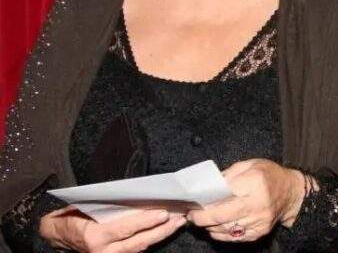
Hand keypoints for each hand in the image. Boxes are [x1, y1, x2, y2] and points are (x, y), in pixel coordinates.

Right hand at [39, 206, 185, 251]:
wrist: (55, 237)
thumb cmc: (70, 216)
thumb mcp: (83, 206)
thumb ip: (106, 202)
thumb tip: (133, 193)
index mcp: (95, 236)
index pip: (125, 229)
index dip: (145, 221)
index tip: (163, 213)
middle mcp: (102, 251)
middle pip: (138, 242)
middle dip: (161, 230)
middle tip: (179, 218)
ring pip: (140, 248)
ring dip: (160, 235)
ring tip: (177, 223)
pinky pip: (135, 251)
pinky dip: (150, 240)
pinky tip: (164, 230)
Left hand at [186, 159, 305, 241]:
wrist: (291, 192)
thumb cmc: (270, 175)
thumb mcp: (251, 164)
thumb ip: (230, 173)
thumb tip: (210, 185)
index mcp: (254, 181)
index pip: (224, 193)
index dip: (207, 200)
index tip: (194, 202)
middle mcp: (257, 203)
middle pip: (222, 215)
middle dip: (203, 218)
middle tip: (192, 215)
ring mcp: (258, 220)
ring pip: (226, 228)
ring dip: (210, 226)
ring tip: (202, 220)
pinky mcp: (259, 232)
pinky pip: (235, 236)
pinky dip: (221, 233)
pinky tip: (215, 227)